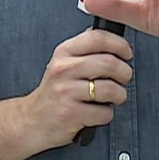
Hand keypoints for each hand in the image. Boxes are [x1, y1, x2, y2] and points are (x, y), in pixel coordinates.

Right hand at [22, 28, 133, 149]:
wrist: (31, 121)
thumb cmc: (55, 92)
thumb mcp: (63, 63)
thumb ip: (84, 49)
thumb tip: (111, 38)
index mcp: (64, 52)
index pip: (98, 37)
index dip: (120, 44)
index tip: (127, 54)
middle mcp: (63, 68)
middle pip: (109, 63)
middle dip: (124, 73)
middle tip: (123, 79)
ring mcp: (66, 91)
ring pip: (111, 89)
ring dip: (120, 95)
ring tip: (113, 98)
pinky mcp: (70, 113)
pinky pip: (104, 112)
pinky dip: (106, 115)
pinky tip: (97, 112)